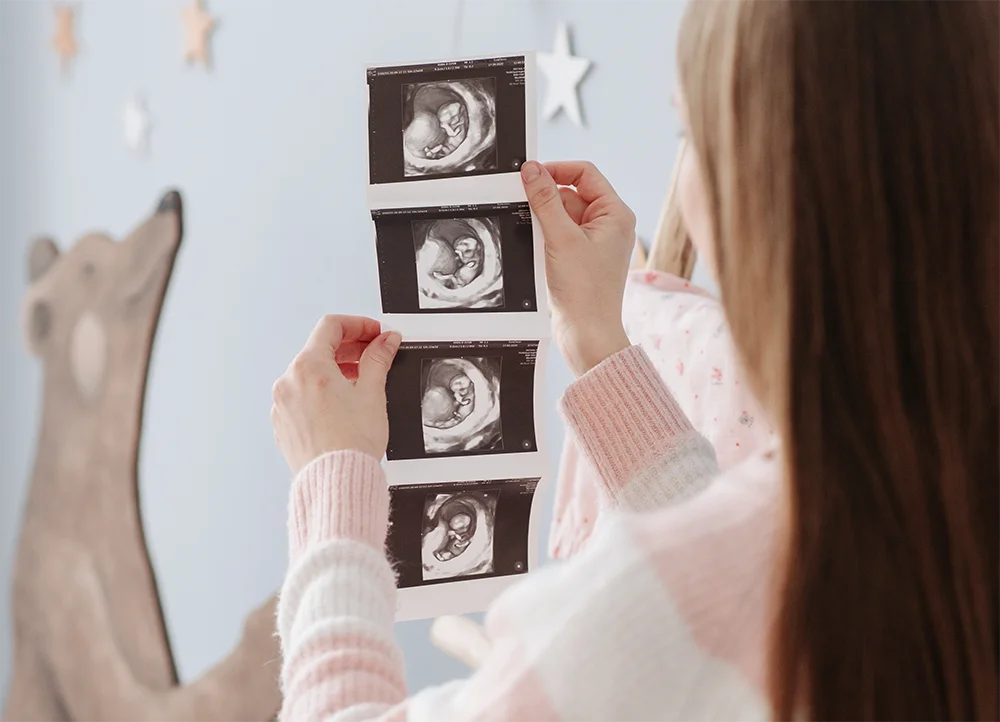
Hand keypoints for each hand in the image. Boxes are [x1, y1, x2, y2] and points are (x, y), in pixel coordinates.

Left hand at [271, 315, 400, 474]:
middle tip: (374, 354)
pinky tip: (342, 404)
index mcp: (308, 366)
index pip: (331, 326)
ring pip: (309, 373)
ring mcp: (282, 403)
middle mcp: (289, 381)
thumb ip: (378, 359)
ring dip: (335, 370)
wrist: (336, 481)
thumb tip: (385, 341)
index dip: (358, 325)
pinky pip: (302, 396)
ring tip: (361, 382)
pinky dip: (321, 392)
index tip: (374, 333)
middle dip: (349, 348)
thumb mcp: (373, 392)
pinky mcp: (282, 423)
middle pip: (319, 349)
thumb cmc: (351, 442)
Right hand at [521, 160, 634, 375]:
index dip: (556, 169)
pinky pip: (560, 235)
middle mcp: (609, 225)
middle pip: (571, 193)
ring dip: (545, 222)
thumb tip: (532, 170)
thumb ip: (544, 200)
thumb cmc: (585, 291)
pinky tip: (539, 253)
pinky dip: (546, 239)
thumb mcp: (560, 238)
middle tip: (527, 211)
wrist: (587, 334)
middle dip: (547, 201)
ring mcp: (595, 242)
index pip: (585, 173)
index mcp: (615, 214)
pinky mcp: (582, 258)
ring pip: (562, 215)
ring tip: (539, 242)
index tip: (530, 175)